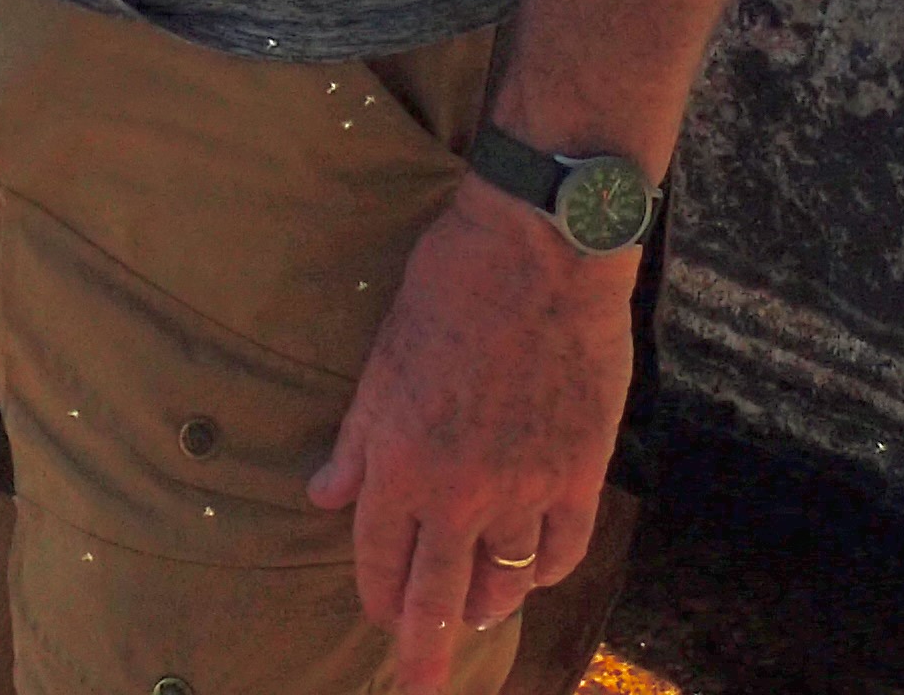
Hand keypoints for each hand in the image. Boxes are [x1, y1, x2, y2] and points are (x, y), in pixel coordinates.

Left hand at [306, 185, 633, 679]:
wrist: (540, 253)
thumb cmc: (448, 290)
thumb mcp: (381, 362)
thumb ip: (356, 443)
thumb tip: (323, 497)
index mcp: (400, 464)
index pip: (380, 560)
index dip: (378, 595)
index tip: (380, 614)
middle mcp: (460, 492)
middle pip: (437, 597)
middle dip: (423, 653)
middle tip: (418, 689)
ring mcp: (525, 489)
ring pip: (503, 581)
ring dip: (484, 603)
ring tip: (476, 611)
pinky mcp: (580, 474)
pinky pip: (562, 551)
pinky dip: (545, 572)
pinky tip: (533, 573)